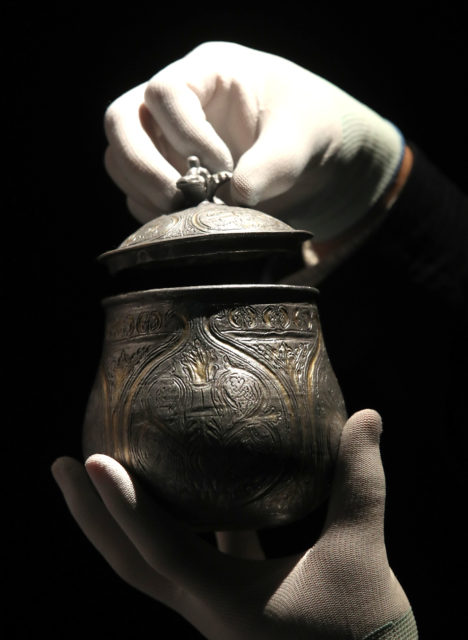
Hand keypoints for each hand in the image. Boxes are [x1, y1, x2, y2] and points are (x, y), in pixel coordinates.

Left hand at [52, 410, 416, 638]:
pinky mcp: (226, 599)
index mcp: (224, 600)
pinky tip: (189, 491)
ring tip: (99, 471)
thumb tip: (368, 416)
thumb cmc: (364, 629)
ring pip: (148, 559)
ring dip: (119, 518)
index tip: (88, 461)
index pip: (158, 547)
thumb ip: (361, 482)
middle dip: (88, 514)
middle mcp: (203, 605)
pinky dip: (175, 523)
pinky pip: (188, 555)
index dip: (122, 505)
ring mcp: (209, 604)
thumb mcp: (361, 550)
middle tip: (60, 464)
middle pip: (127, 560)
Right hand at [103, 42, 407, 243]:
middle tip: (181, 199)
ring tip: (187, 214)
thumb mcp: (304, 137)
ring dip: (145, 191)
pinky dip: (153, 212)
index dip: (185, 134)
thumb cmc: (310, 127)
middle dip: (144, 165)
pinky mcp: (167, 174)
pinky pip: (136, 192)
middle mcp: (177, 102)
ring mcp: (165, 139)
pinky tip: (186, 222)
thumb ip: (275, 163)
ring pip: (119, 158)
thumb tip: (238, 195)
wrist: (314, 158)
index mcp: (208, 72)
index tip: (222, 168)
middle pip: (122, 121)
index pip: (166, 93)